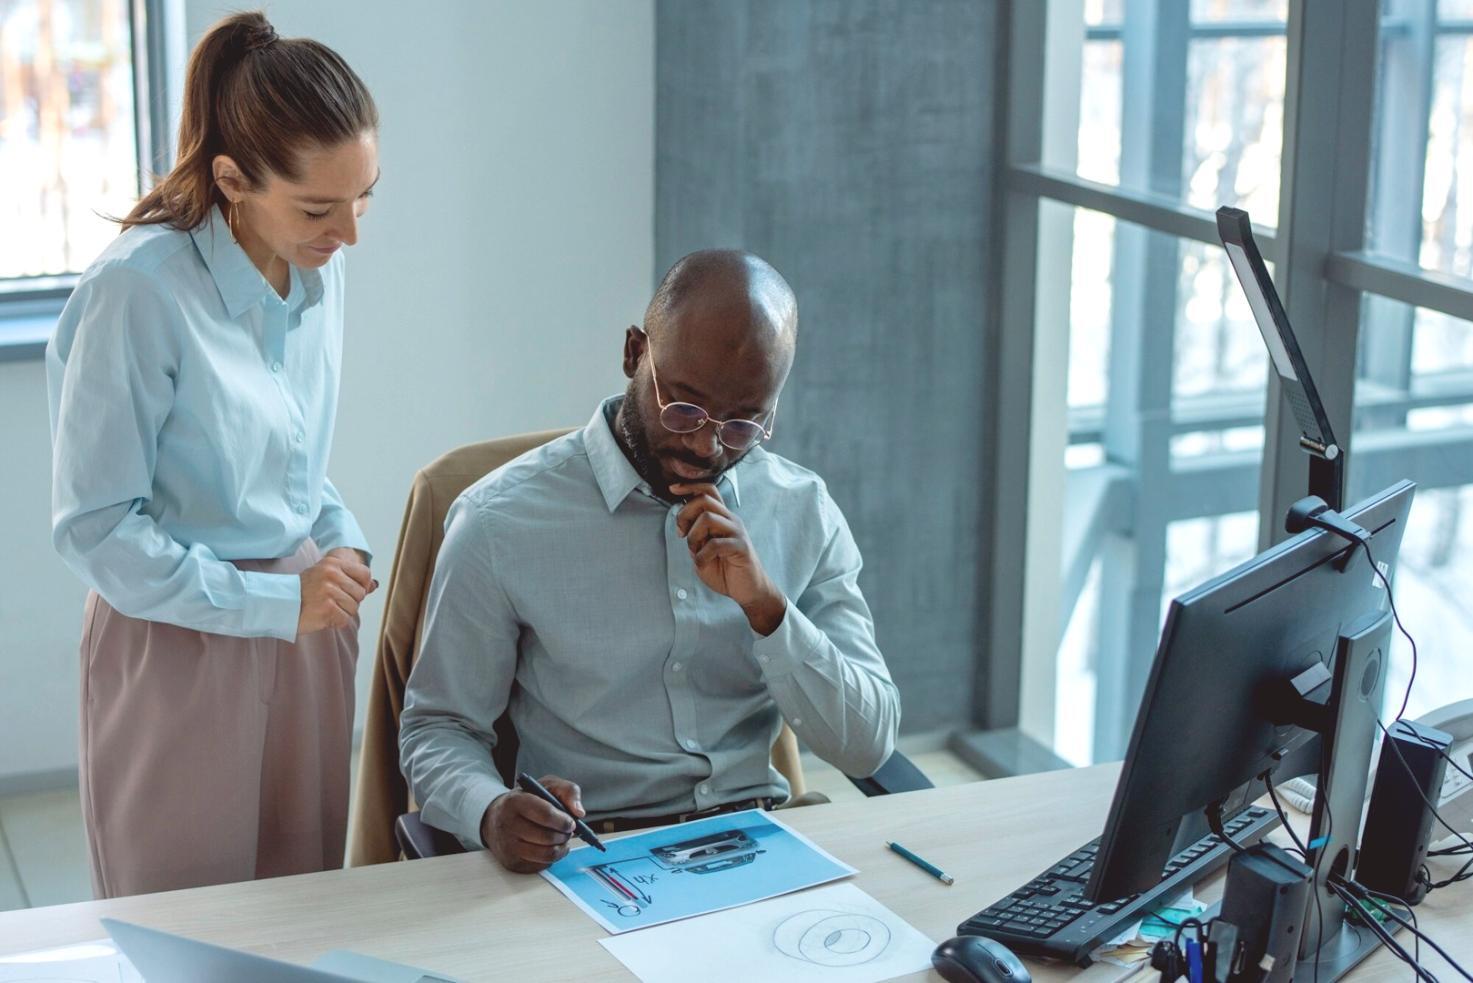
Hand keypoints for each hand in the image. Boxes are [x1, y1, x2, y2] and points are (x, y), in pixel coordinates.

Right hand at [297, 551, 375, 635]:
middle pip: (360, 594)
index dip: (362, 586)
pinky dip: (335, 622)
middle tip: (331, 601)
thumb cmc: (304, 591)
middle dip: (350, 601)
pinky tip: (322, 616)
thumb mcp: (326, 576)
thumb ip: (351, 579)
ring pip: (353, 608)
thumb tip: (374, 585)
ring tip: (324, 608)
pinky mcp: (326, 609)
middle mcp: (331, 575)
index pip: (365, 574)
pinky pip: (344, 619)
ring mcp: (328, 592)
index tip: (350, 591)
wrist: (280, 604)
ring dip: (341, 612)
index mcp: (333, 563)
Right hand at [481, 775, 584, 872]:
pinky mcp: (511, 862)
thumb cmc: (527, 799)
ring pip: (546, 854)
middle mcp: (508, 824)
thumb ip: (568, 791)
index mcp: (516, 801)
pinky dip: (552, 857)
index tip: (572, 821)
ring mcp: (508, 845)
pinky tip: (550, 846)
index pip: (545, 814)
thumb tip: (579, 812)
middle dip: (564, 835)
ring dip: (561, 847)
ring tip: (562, 838)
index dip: (563, 820)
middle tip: (568, 830)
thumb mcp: (547, 785)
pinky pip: (540, 865)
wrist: (498, 816)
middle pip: (547, 837)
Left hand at [670, 481, 785, 635]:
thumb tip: (683, 525)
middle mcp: (730, 520)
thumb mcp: (702, 551)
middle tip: (681, 534)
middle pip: (704, 499)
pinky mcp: (740, 547)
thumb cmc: (726, 570)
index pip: (708, 490)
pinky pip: (715, 544)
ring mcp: (737, 532)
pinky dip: (702, 556)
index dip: (689, 486)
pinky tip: (703, 563)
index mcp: (722, 518)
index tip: (673, 489)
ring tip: (695, 551)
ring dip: (693, 535)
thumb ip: (695, 536)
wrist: (748, 589)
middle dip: (684, 513)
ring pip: (708, 517)